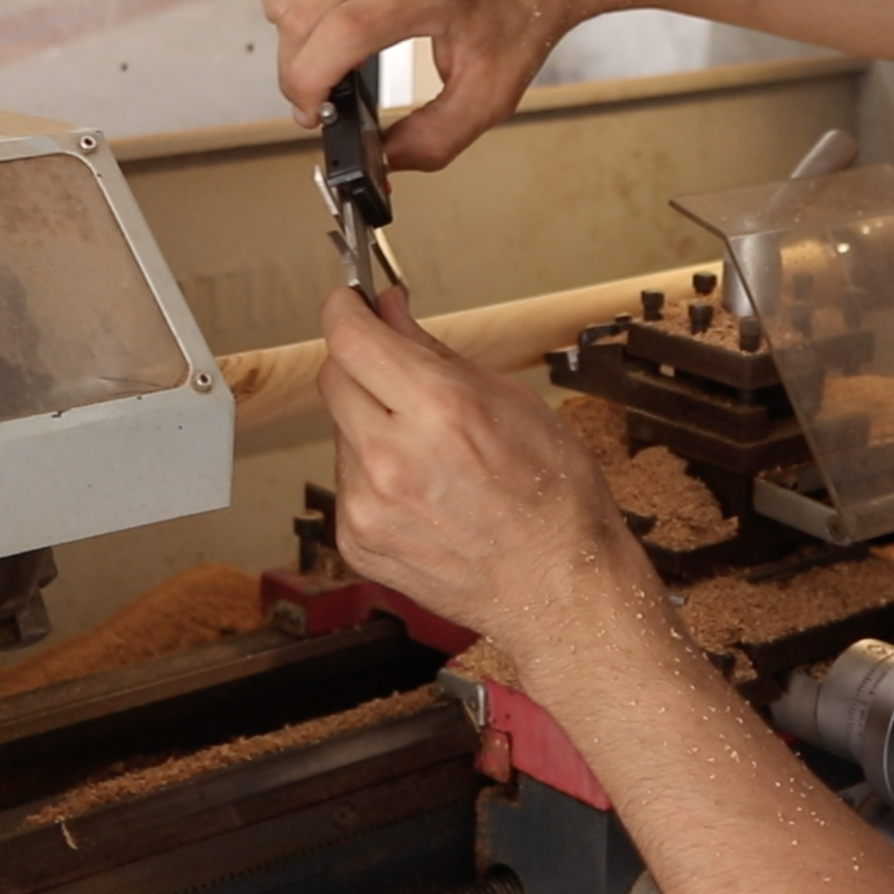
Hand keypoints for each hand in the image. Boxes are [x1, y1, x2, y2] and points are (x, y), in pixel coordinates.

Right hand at [259, 0, 605, 171]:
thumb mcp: (491, 94)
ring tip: (322, 64)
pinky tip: (320, 24)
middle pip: (300, 11)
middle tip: (319, 102)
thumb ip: (435, 139)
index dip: (308, 81)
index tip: (313, 113)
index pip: (338, 31)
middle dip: (295, 71)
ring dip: (289, 37)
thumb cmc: (526, 12)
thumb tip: (382, 161)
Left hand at [315, 285, 650, 651]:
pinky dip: (374, 473)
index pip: (350, 338)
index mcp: (441, 410)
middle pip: (334, 377)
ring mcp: (368, 505)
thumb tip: (391, 314)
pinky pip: (347, 481)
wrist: (558, 590)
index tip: (348, 303)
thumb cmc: (556, 500)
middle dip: (363, 364)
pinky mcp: (356, 540)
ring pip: (341, 431)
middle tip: (399, 372)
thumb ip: (436, 354)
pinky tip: (422, 490)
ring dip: (372, 423)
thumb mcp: (514, 402)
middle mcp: (393, 458)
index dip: (344, 310)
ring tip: (431, 453)